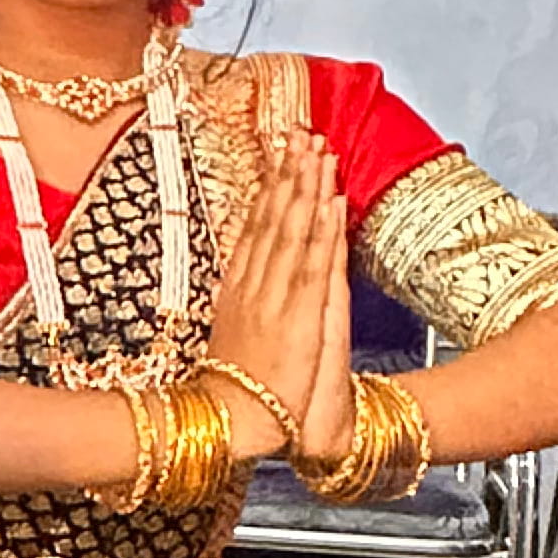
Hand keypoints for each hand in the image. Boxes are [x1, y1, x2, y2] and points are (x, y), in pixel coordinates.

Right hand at [204, 133, 348, 460]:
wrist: (228, 424)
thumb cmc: (230, 392)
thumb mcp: (228, 340)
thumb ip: (238, 307)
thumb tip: (243, 282)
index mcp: (237, 290)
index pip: (255, 227)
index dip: (269, 188)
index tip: (279, 154)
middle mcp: (253, 285)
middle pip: (272, 219)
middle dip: (287, 174)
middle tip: (300, 133)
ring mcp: (274, 298)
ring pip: (293, 231)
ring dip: (306, 189)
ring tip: (319, 152)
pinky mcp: (298, 317)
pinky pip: (312, 264)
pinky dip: (321, 230)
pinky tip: (330, 200)